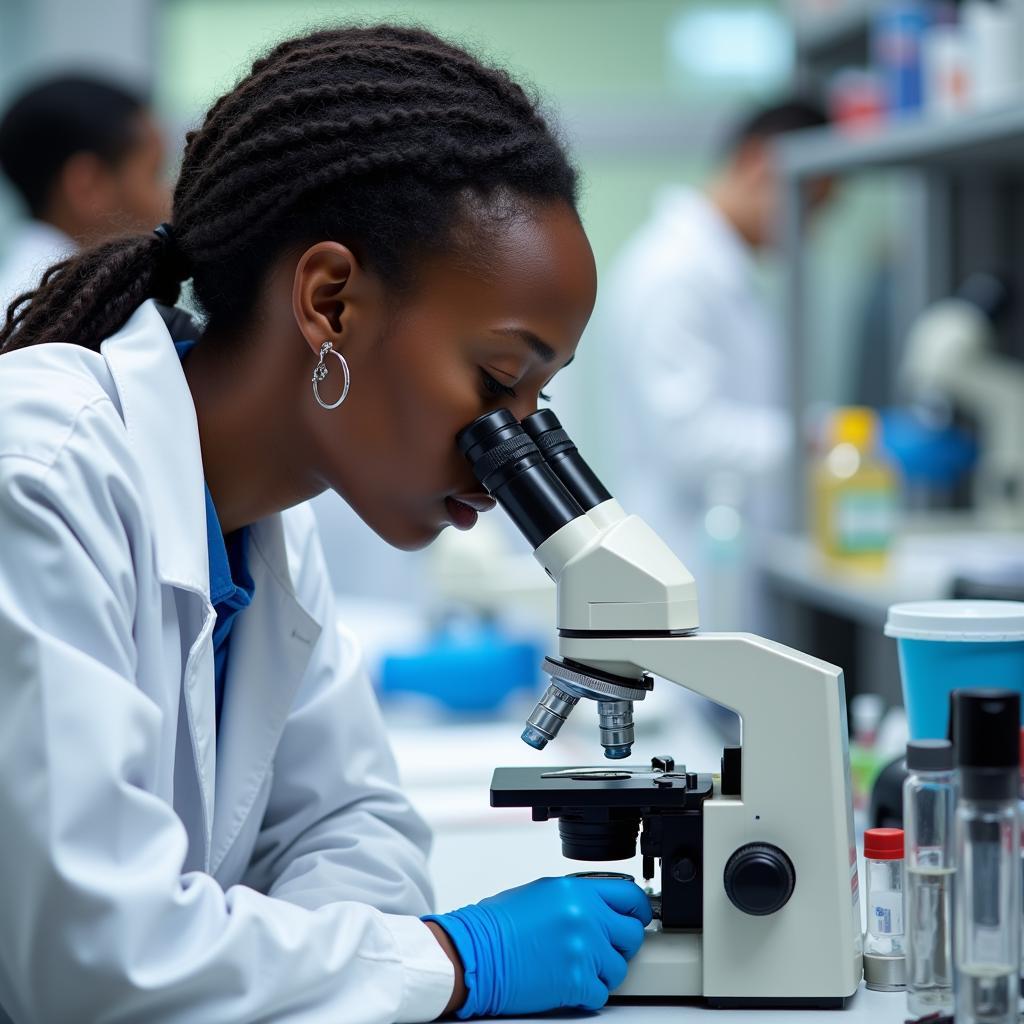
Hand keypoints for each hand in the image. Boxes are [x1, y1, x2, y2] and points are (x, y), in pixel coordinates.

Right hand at [425, 875, 651, 1018]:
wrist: (475, 953)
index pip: (630, 897)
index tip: (637, 918)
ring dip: (602, 971)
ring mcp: (583, 950)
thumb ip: (579, 898)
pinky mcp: (576, 982)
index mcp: (577, 891)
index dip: (637, 911)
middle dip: (620, 944)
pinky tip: (568, 983)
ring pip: (619, 968)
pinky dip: (588, 994)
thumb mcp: (543, 893)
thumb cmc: (498, 924)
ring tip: (576, 966)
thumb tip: (603, 908)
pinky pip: (602, 994)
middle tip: (602, 948)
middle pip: (632, 935)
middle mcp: (585, 917)